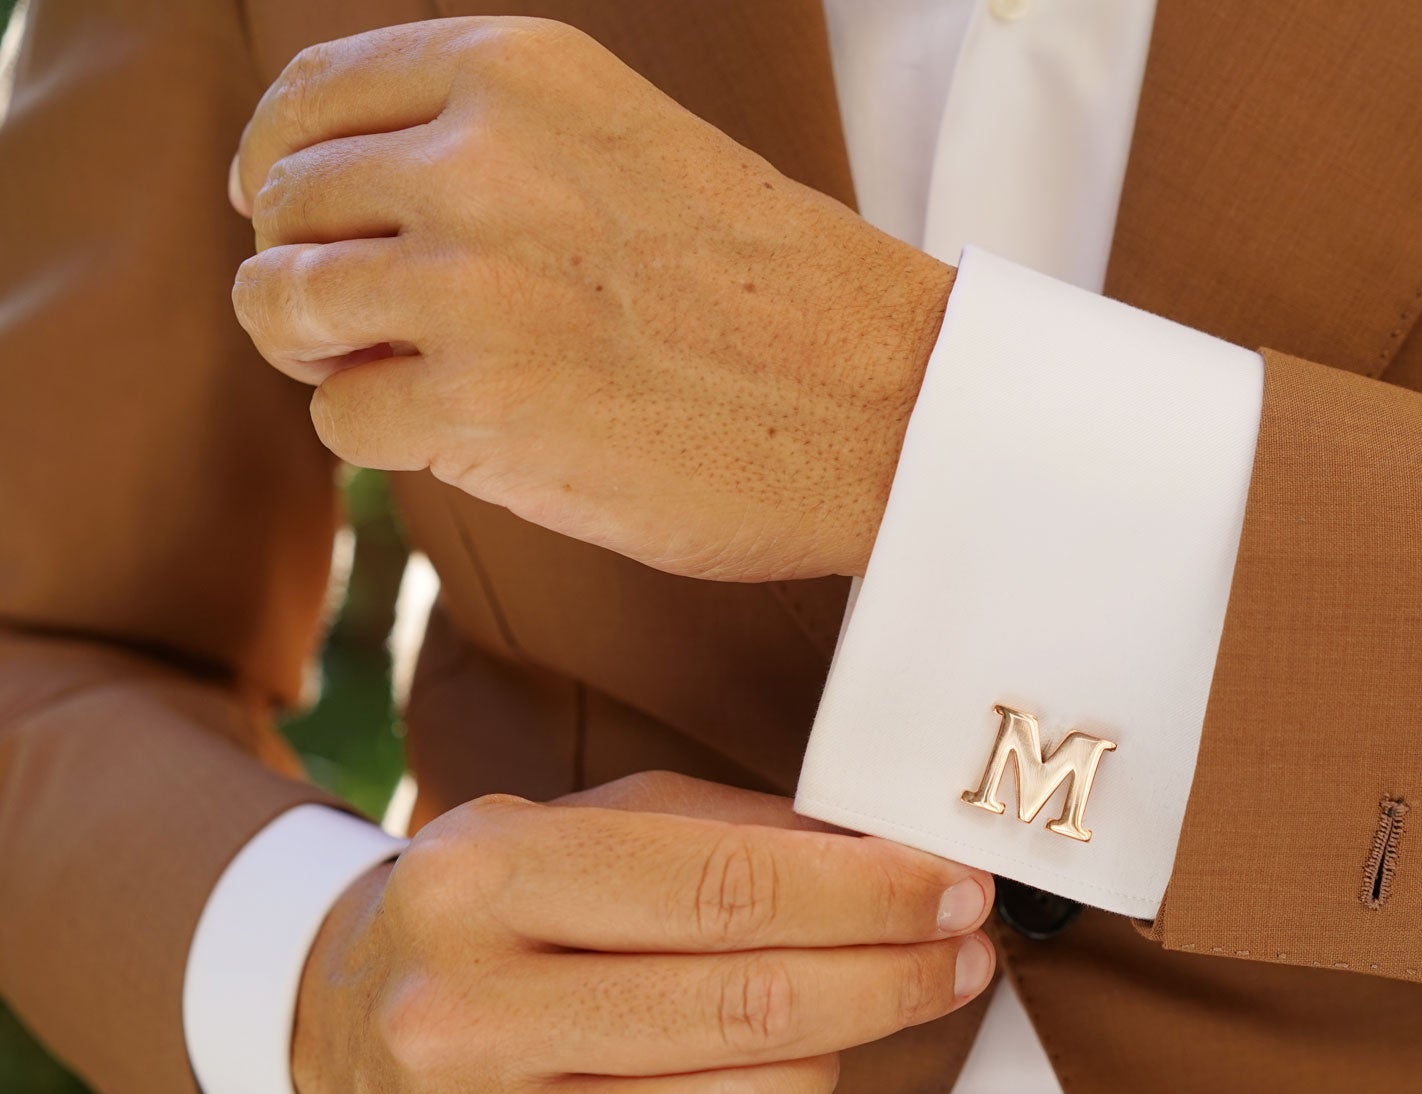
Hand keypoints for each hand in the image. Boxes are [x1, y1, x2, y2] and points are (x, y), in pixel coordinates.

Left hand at [229, 17, 951, 580]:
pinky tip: (469, 436)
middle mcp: (476, 158)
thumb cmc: (775, 292)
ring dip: (323, 354)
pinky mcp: (473, 406)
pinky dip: (384, 439)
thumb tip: (337, 197)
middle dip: (306, 268)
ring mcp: (468, 283)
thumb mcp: (629, 144)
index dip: (279, 162)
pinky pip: (339, 419)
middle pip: (284, 203)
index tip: (285, 213)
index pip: (314, 94)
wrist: (886, 403)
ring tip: (402, 379)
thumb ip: (495, 141)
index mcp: (518, 71)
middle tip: (368, 326)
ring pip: (281, 304)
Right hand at [291, 772, 993, 1093]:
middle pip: (746, 1009)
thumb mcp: (592, 823)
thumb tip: (897, 862)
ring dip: (827, 1070)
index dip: (869, 895)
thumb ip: (739, 833)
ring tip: (838, 1028)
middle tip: (961, 956)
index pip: (726, 888)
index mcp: (484, 874)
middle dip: (890, 980)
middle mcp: (458, 1009)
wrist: (341, 1021)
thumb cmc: (505, 907)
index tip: (956, 892)